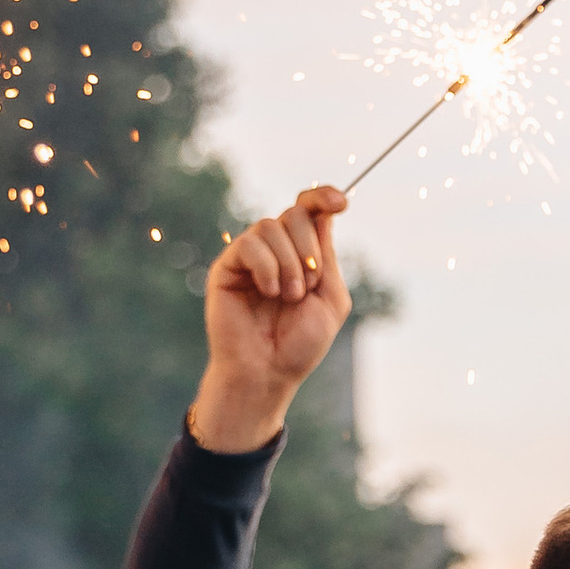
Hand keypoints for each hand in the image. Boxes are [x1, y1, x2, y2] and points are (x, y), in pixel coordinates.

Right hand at [190, 187, 350, 452]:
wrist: (268, 372)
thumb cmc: (299, 344)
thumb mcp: (330, 298)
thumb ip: (327, 257)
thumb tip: (324, 214)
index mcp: (302, 254)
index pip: (310, 210)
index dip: (323, 197)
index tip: (341, 203)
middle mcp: (275, 250)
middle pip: (295, 213)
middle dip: (309, 247)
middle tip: (308, 286)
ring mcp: (250, 257)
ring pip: (271, 226)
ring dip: (290, 263)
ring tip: (289, 297)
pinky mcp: (227, 266)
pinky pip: (249, 243)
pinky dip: (266, 266)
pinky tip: (269, 292)